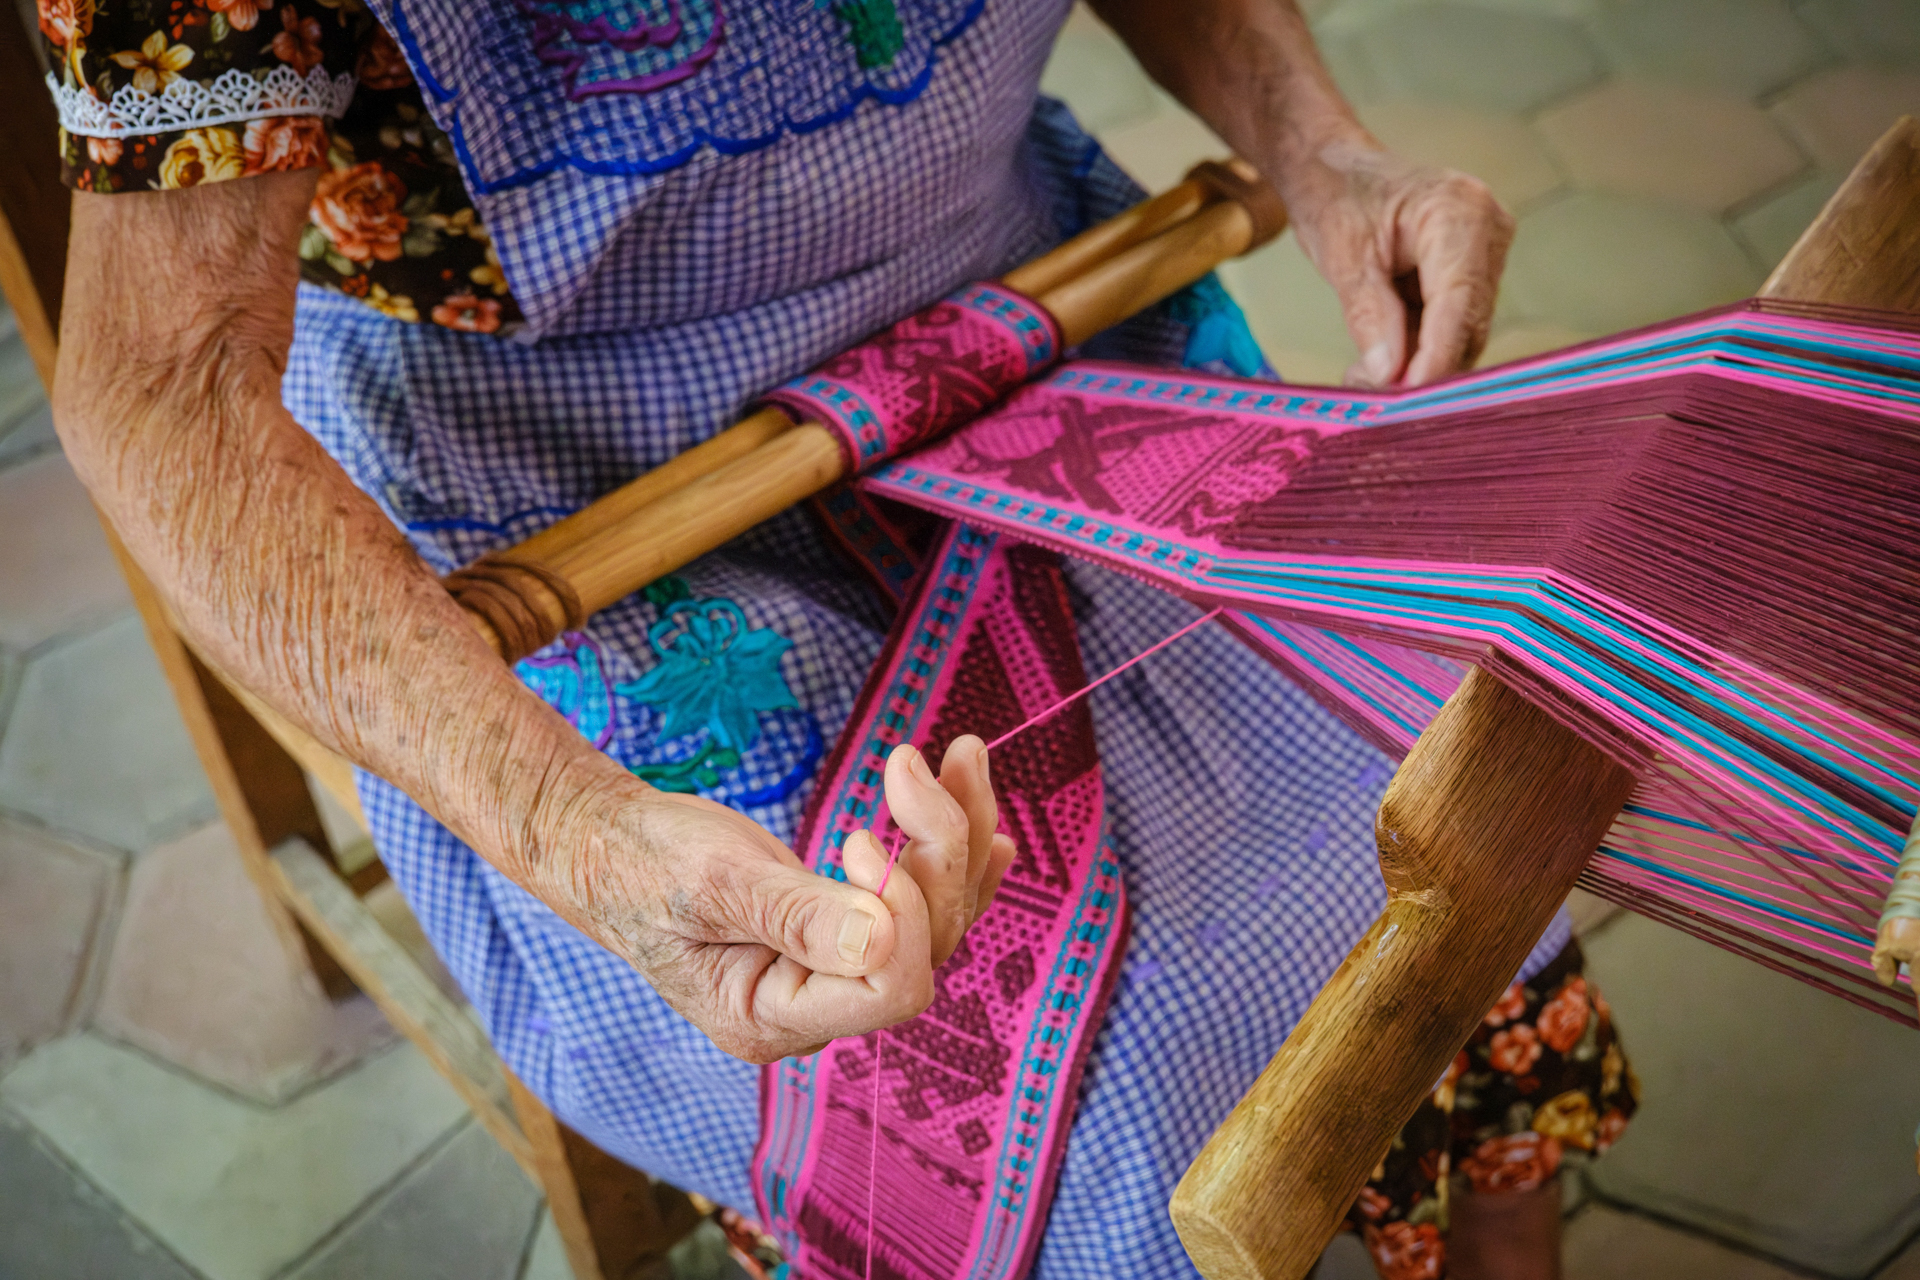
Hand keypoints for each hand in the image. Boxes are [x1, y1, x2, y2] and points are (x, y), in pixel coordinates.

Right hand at [538, 736, 1013, 1063]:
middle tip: (906, 762)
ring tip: (962, 753)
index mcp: (769, 1018)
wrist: (609, 844)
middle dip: (936, 851)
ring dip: (955, 833)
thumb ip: (794, 916)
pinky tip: (992, 829)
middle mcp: (814, 1010)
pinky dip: (956, 858)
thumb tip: (884, 942)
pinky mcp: (845, 934)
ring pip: (937, 919)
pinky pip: (923, 907)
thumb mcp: (712, 882)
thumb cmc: (643, 862)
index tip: (854, 838)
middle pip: (924, 948)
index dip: (898, 911)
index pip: (885, 986)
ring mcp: (834, 974)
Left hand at [1282, 138, 1514, 388]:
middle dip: (1422, 370)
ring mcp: (1487, 252)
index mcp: (1460, 213)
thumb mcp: (1343, 258)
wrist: (1338, 170)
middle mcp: (1489, 230)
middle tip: (1371, 401)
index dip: (1435, 360)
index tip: (1406, 403)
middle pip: (1468, 325)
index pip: (1459, 304)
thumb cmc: (1337, 197)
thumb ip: (1369, 317)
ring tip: (1364, 380)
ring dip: (1417, 365)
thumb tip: (1388, 377)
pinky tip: (1381, 363)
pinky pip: (1453, 325)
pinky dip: (1419, 349)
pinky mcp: (1474, 272)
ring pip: (1463, 333)